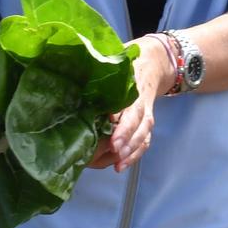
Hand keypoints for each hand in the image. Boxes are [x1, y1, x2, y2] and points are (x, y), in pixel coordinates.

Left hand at [87, 35, 174, 172]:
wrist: (153, 63)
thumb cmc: (127, 63)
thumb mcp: (115, 61)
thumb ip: (100, 69)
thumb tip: (73, 79)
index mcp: (132, 85)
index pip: (129, 103)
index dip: (122, 118)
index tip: (111, 127)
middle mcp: (141, 101)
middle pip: (139, 121)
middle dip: (127, 136)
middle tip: (114, 149)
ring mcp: (146, 114)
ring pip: (143, 134)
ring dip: (132, 150)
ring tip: (117, 163)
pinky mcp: (146, 124)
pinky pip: (144, 142)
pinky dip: (134, 156)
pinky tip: (120, 166)